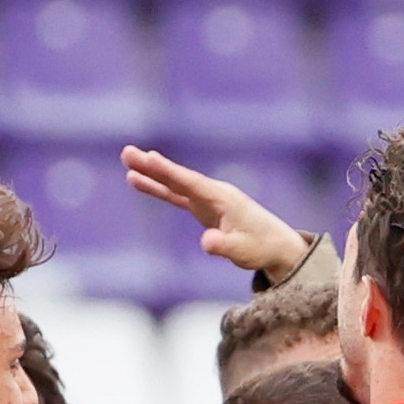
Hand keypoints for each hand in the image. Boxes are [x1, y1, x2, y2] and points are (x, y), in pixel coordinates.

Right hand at [122, 148, 314, 282]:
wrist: (276, 245)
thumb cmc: (260, 248)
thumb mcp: (242, 251)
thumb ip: (223, 246)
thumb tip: (205, 242)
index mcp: (222, 197)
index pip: (189, 182)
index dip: (168, 171)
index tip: (148, 158)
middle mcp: (213, 192)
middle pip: (178, 177)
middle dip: (152, 165)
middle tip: (127, 152)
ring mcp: (207, 198)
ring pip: (174, 183)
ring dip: (151, 173)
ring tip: (127, 161)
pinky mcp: (203, 207)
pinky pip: (176, 195)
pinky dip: (159, 187)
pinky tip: (138, 181)